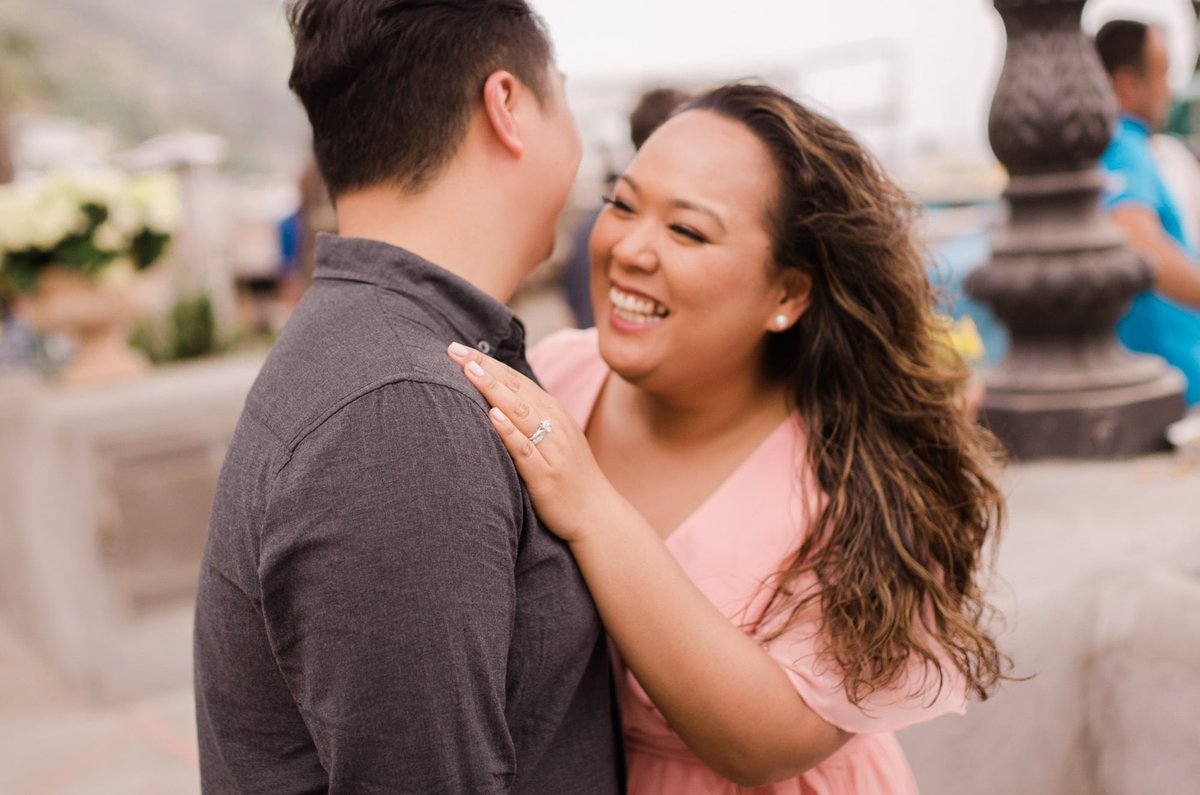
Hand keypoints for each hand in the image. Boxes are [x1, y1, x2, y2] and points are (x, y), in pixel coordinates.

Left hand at [447, 341, 618, 542]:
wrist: (597, 514)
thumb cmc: (569, 477)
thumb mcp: (554, 439)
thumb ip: (530, 419)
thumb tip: (494, 400)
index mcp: (554, 413)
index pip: (516, 380)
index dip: (488, 363)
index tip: (459, 348)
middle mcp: (555, 425)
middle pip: (515, 389)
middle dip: (484, 367)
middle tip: (455, 349)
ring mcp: (552, 449)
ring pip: (520, 413)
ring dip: (494, 389)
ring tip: (470, 370)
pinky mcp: (547, 475)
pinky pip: (525, 449)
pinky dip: (509, 431)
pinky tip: (492, 416)